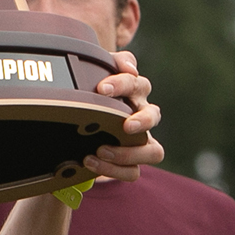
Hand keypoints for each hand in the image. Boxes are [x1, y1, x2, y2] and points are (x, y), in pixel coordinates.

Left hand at [87, 50, 162, 179]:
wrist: (81, 120)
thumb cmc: (93, 93)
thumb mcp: (97, 72)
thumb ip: (113, 63)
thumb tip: (130, 68)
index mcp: (134, 92)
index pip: (135, 82)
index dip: (122, 84)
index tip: (102, 88)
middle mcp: (142, 116)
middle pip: (153, 116)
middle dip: (142, 121)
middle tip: (125, 126)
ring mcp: (140, 141)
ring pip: (153, 151)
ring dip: (130, 152)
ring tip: (102, 150)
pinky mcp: (132, 162)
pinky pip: (134, 171)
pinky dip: (116, 170)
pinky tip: (93, 163)